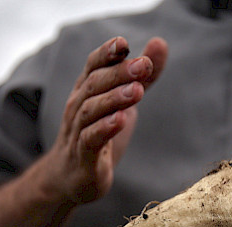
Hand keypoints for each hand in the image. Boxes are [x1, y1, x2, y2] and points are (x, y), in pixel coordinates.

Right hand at [39, 36, 167, 204]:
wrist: (71, 178)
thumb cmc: (98, 133)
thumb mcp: (124, 101)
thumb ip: (143, 76)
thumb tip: (160, 42)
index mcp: (87, 91)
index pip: (93, 66)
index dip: (106, 54)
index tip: (123, 43)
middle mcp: (78, 107)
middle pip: (95, 84)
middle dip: (119, 73)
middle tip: (143, 65)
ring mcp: (78, 132)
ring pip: (91, 110)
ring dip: (114, 98)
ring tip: (137, 91)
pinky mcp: (83, 157)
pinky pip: (90, 140)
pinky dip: (104, 129)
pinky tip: (120, 120)